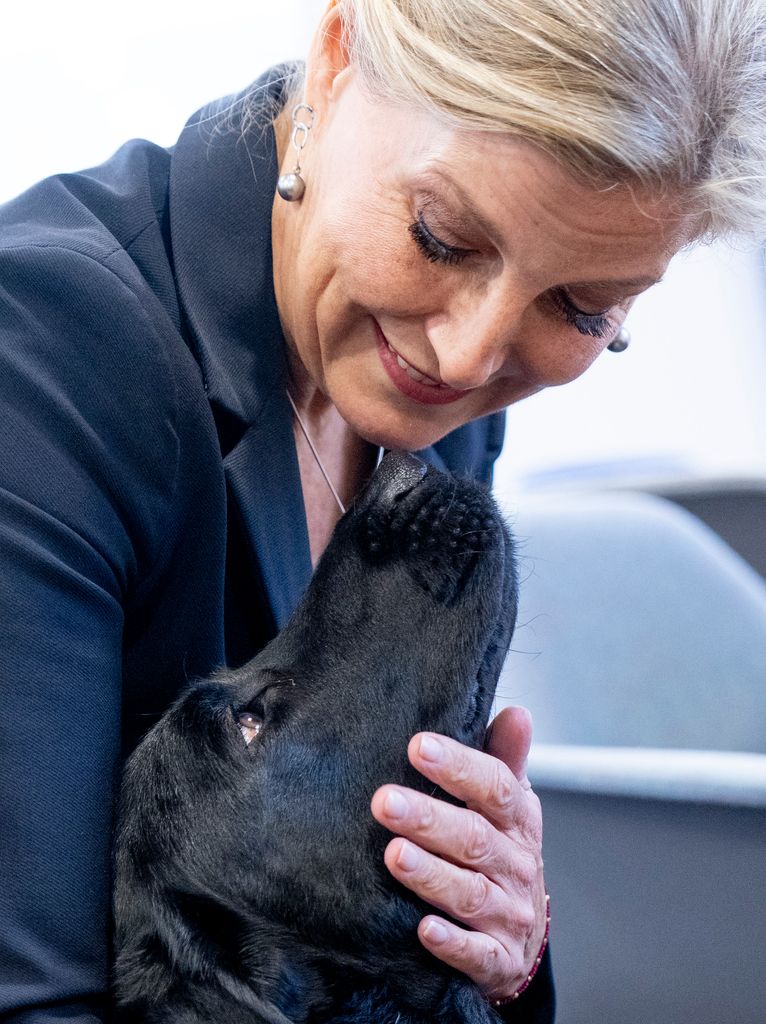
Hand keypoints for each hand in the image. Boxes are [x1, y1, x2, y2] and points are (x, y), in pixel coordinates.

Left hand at [370, 706, 546, 1002]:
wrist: (524, 937)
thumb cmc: (502, 852)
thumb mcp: (510, 804)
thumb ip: (504, 758)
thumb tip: (516, 712)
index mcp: (519, 820)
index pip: (496, 787)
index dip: (459, 767)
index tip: (418, 746)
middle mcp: (517, 865)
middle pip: (475, 839)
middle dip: (429, 819)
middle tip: (384, 801)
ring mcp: (509, 914)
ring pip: (470, 893)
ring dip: (431, 875)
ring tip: (394, 855)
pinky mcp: (497, 959)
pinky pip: (476, 953)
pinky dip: (451, 942)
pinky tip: (422, 929)